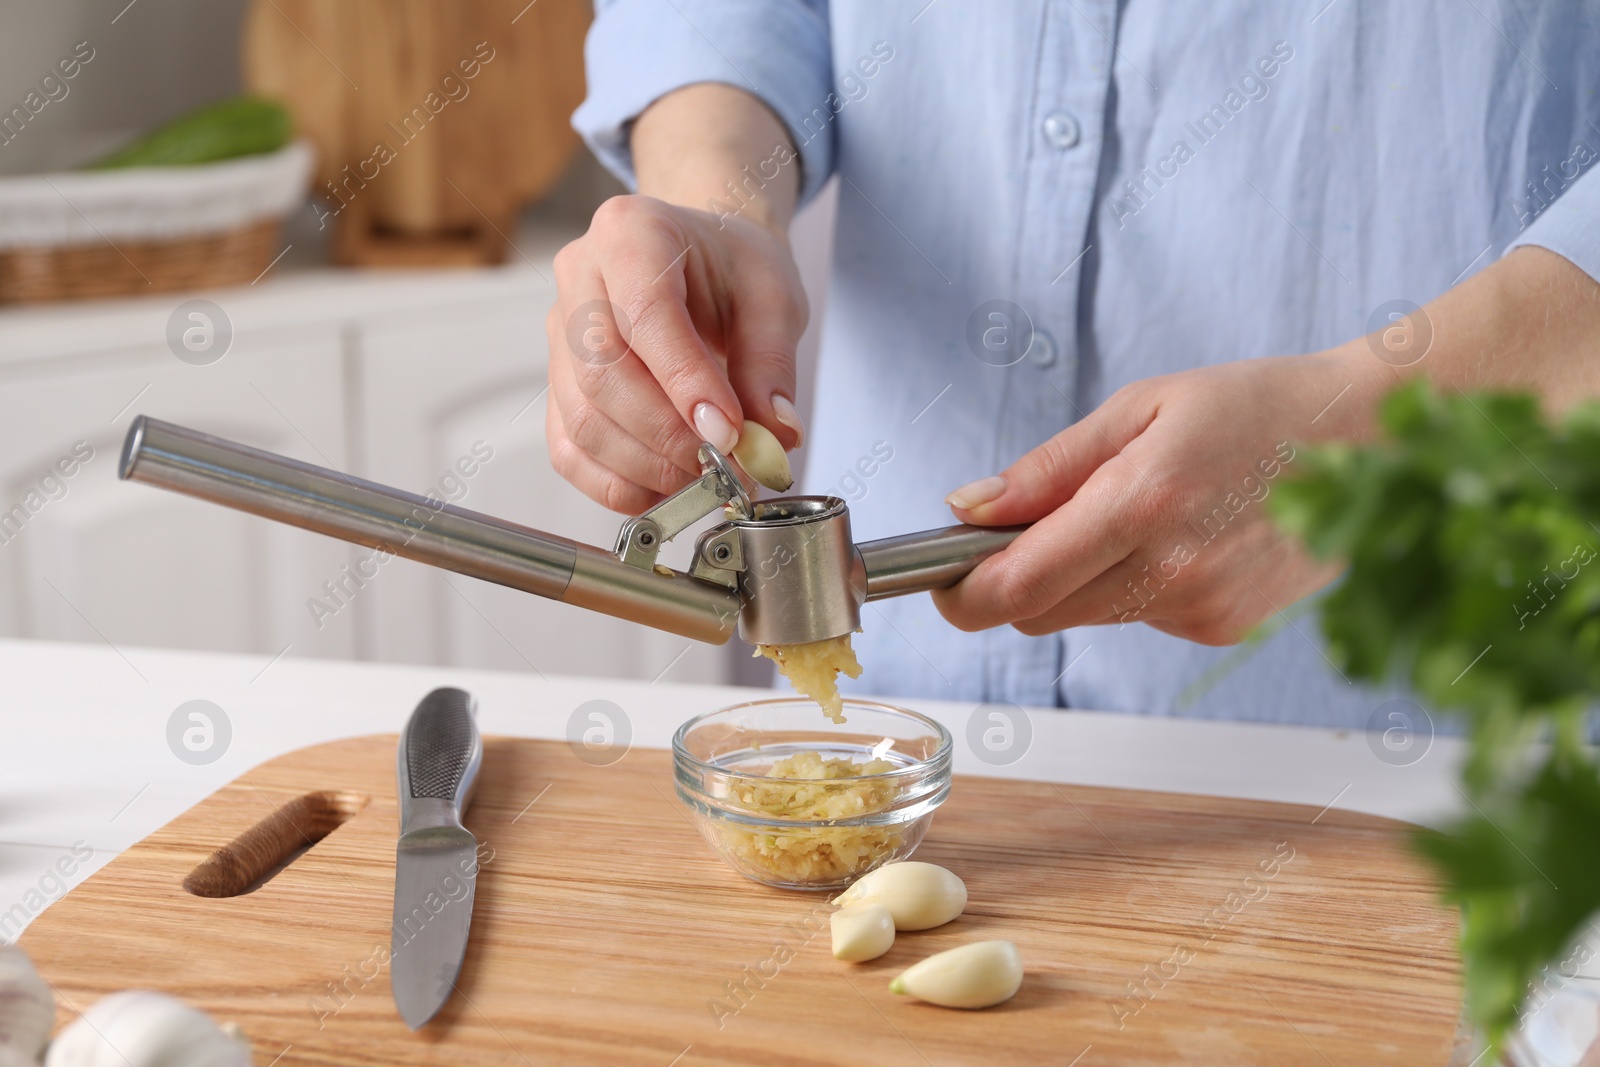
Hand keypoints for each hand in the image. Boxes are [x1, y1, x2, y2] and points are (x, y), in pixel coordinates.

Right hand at [545, 194, 807, 512]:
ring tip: (708, 477)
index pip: (644, 313)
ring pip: (582, 419)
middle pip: (601, 374)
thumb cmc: (733, 269)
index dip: (685, 382)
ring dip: (647, 466)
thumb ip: (772, 365)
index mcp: (630, 233)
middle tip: (725, 465)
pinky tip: (669, 488)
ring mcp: (558, 336)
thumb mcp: (773, 297)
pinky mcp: (559, 387)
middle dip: (666, 434)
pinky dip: (619, 484)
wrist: (703, 263)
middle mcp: (579, 279)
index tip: (729, 432)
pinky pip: (570, 451)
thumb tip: (774, 437)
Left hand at [931, 354, 1361, 644]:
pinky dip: (1130, 584)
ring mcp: (1201, 610)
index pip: (1018, 586)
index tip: (940, 576)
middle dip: (1013, 576)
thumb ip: (1049, 468)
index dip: (961, 592)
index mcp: (1143, 505)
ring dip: (1078, 576)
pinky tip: (1178, 537)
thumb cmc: (1254, 407)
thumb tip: (968, 509)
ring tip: (1132, 512)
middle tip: (1031, 521)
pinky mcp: (1221, 630)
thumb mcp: (1140, 408)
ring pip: (1085, 615)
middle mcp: (1173, 572)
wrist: (1367, 440)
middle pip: (1038, 612)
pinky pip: (1135, 616)